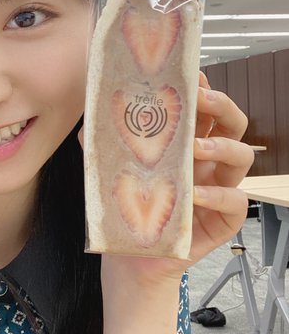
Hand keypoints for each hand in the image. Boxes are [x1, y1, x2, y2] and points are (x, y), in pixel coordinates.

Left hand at [78, 72, 254, 289]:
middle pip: (232, 123)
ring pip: (243, 157)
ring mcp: (217, 188)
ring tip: (196, 149)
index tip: (191, 78)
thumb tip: (90, 116)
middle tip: (200, 101)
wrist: (129, 255)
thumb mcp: (112, 169)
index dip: (203, 89)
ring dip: (223, 146)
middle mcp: (207, 162)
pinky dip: (218, 195)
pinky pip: (236, 202)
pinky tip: (194, 195)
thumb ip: (103, 143)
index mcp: (186, 143)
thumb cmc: (127, 209)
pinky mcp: (222, 219)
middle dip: (222, 105)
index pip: (204, 108)